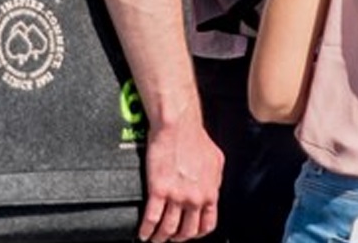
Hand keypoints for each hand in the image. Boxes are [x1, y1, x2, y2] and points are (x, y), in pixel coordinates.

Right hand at [137, 118, 222, 240]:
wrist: (178, 125)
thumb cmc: (194, 137)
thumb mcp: (215, 161)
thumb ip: (214, 180)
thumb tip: (213, 188)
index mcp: (210, 192)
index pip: (207, 224)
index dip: (196, 233)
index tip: (189, 234)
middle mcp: (195, 197)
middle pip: (187, 231)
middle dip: (178, 238)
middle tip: (170, 237)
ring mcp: (176, 196)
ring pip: (168, 229)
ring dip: (160, 237)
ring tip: (154, 238)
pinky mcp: (158, 190)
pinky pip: (151, 218)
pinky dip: (146, 230)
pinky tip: (142, 232)